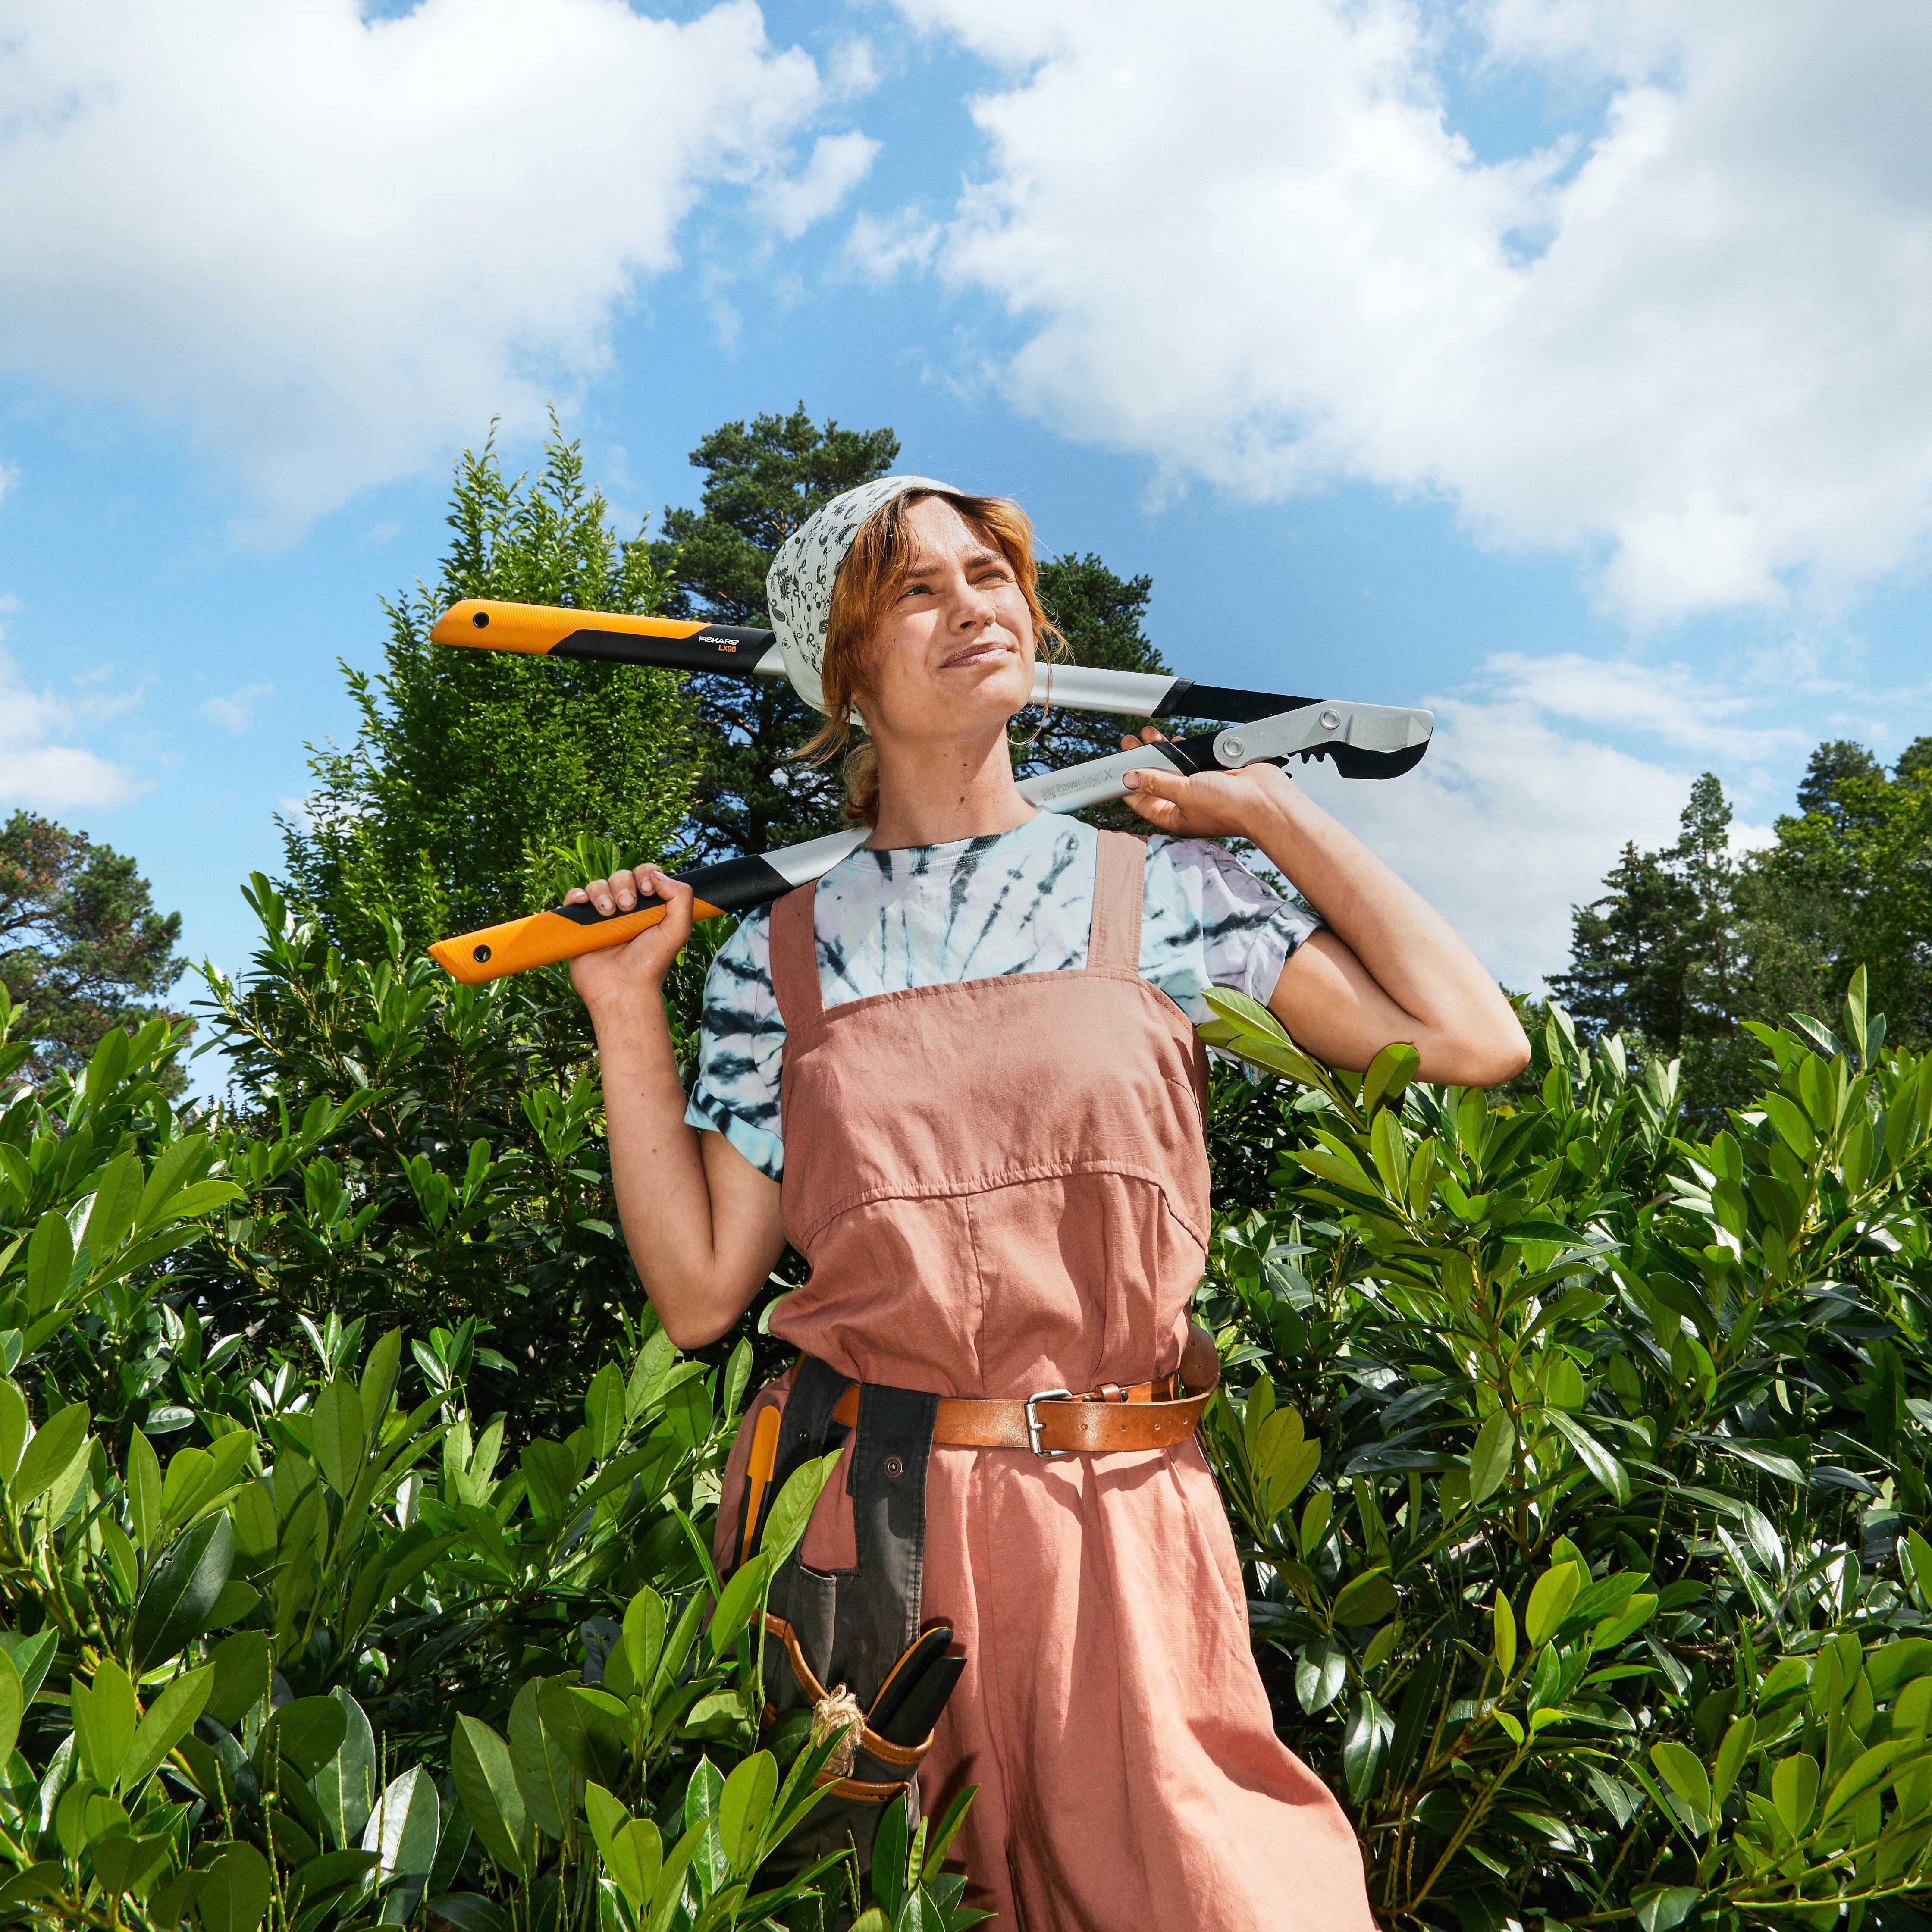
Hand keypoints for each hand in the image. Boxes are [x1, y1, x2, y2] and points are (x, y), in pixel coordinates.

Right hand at [564, 864, 693, 1015]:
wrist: (622, 989)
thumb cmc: (651, 964)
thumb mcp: (678, 930)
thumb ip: (681, 897)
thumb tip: (657, 874)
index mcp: (649, 907)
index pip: (645, 874)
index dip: (644, 874)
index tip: (647, 891)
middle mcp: (625, 909)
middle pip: (621, 876)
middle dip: (623, 885)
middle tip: (627, 907)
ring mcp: (601, 916)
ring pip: (597, 885)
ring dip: (601, 892)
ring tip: (608, 913)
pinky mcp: (580, 925)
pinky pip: (574, 898)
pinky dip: (577, 895)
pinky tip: (583, 903)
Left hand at [1118, 725, 1297, 839]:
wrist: (1264, 799)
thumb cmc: (1227, 806)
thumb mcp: (1183, 793)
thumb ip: (1156, 783)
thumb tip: (1128, 779)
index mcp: (1173, 816)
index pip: (1141, 800)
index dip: (1126, 783)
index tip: (1115, 766)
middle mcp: (1184, 803)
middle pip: (1154, 781)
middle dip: (1140, 761)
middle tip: (1128, 743)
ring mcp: (1198, 788)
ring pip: (1171, 768)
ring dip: (1158, 751)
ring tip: (1145, 734)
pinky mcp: (1212, 773)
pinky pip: (1190, 760)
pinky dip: (1180, 749)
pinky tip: (1171, 740)